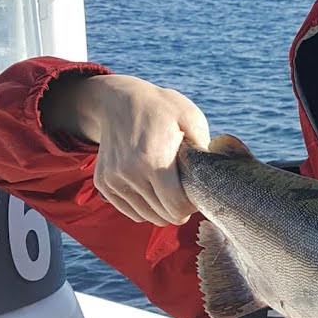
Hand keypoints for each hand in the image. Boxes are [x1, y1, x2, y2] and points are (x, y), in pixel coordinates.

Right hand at [54, 74, 210, 225]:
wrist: (118, 100)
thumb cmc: (161, 109)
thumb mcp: (190, 118)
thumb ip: (204, 148)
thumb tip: (213, 173)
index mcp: (153, 160)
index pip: (177, 208)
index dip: (192, 205)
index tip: (196, 192)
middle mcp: (129, 174)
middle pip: (163, 216)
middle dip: (179, 209)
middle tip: (185, 191)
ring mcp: (113, 180)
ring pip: (146, 217)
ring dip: (162, 209)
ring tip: (169, 190)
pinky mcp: (103, 183)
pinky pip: (131, 212)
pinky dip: (144, 207)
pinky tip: (153, 190)